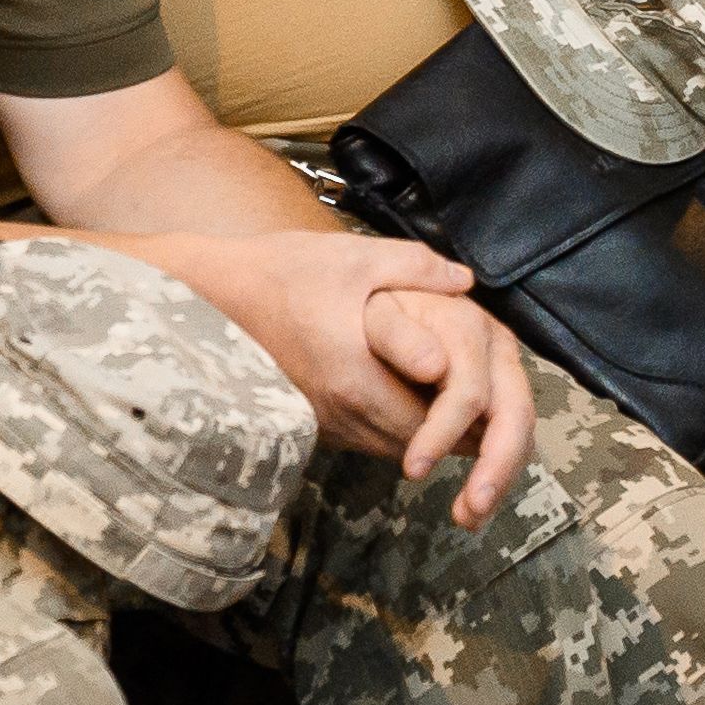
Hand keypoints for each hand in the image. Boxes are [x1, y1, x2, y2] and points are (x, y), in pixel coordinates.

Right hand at [141, 227, 535, 518]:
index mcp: (358, 381)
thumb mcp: (353, 258)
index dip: (474, 424)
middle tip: (498, 425)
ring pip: (392, 445)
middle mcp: (341, 416)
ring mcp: (321, 424)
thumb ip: (415, 269)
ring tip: (469, 419)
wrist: (204, 298)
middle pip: (417, 445)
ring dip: (428, 435)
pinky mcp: (308, 421)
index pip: (435, 425)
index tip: (500, 415)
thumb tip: (465, 283)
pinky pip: (366, 436)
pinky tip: (415, 402)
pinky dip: (398, 427)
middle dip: (458, 438)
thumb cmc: (279, 273)